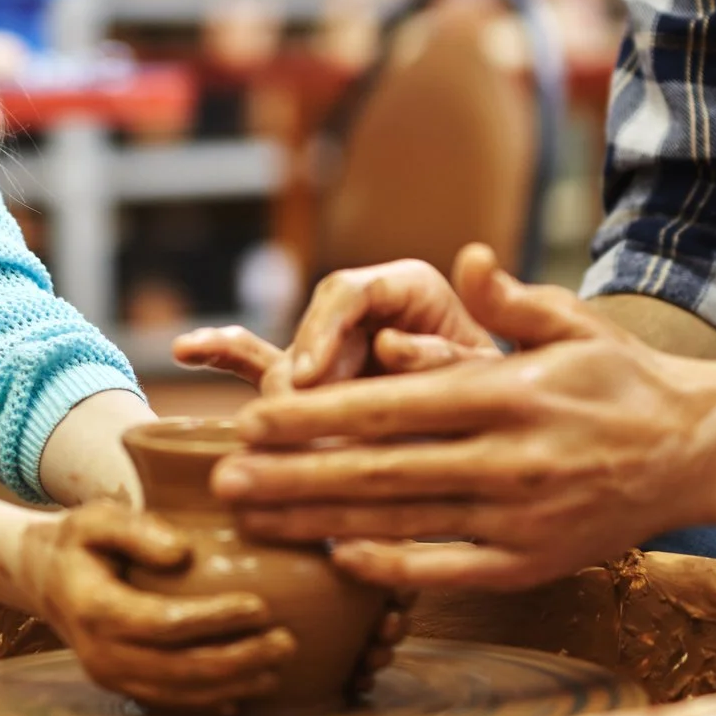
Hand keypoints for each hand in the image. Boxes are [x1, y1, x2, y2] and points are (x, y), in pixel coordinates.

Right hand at [16, 503, 295, 713]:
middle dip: (238, 660)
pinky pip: (170, 703)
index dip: (213, 619)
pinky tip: (245, 694)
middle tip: (285, 642)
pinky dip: (210, 702)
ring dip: (232, 685)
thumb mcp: (97, 518)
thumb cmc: (79, 541)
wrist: (43, 578)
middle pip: (178, 668)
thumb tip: (182, 552)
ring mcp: (111, 677)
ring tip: (277, 666)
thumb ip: (137, 529)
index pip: (163, 622)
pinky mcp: (122, 687)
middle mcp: (101, 654)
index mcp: (96, 609)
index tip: (260, 606)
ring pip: (179, 693)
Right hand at [179, 243, 537, 393]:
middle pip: (309, 336)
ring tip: (250, 427)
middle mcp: (366, 310)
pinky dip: (226, 352)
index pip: (347, 292)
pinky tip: (188, 349)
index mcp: (409, 287)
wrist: (527, 426)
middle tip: (282, 428)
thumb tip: (393, 345)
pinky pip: (264, 361)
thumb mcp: (499, 367)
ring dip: (268, 394)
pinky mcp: (318, 381)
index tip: (305, 376)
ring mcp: (338, 345)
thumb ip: (445, 353)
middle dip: (295, 383)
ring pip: (284, 357)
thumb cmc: (522, 390)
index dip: (320, 331)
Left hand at [212, 255, 696, 591]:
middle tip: (223, 476)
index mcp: (507, 394)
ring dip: (318, 522)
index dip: (318, 416)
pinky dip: (389, 567)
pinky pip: (445, 568)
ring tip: (253, 518)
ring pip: (399, 523)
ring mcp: (516, 517)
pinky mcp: (528, 561)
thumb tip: (469, 258)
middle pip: (380, 471)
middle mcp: (507, 459)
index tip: (255, 416)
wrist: (698, 449)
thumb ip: (510, 298)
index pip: (392, 406)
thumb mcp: (572, 322)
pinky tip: (335, 558)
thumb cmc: (622, 379)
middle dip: (294, 475)